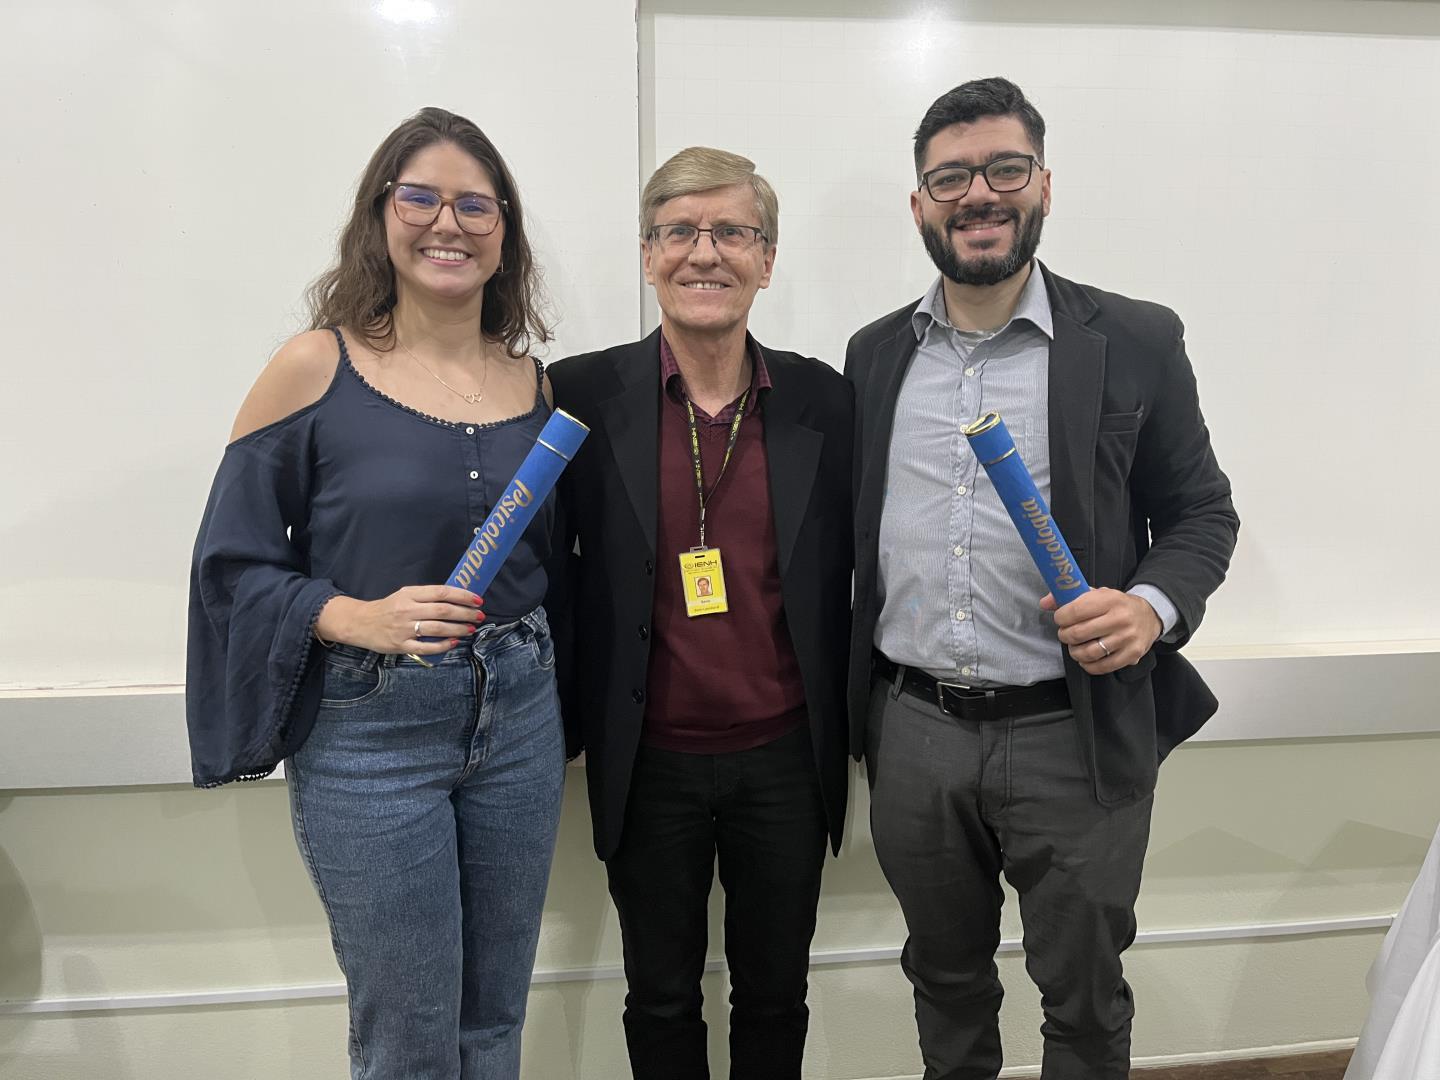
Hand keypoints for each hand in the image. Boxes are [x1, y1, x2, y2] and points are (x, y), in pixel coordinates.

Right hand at [316, 586, 483, 654]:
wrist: (361, 623)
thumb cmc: (389, 608)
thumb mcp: (405, 595)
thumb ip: (427, 596)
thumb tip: (457, 597)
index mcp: (410, 595)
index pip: (442, 592)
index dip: (462, 596)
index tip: (477, 600)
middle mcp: (407, 610)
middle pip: (443, 611)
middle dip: (465, 614)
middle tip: (480, 616)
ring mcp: (403, 629)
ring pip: (437, 629)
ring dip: (458, 629)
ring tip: (471, 629)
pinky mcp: (400, 645)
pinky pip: (426, 647)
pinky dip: (443, 645)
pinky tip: (454, 642)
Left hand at [1040, 588, 1160, 675]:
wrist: (1149, 615)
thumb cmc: (1117, 605)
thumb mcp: (1097, 594)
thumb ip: (1069, 596)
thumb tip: (1045, 603)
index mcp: (1110, 599)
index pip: (1076, 610)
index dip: (1061, 617)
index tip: (1060, 619)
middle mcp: (1120, 618)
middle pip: (1079, 633)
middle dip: (1065, 635)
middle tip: (1065, 634)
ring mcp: (1127, 638)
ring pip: (1089, 652)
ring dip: (1075, 652)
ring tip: (1074, 646)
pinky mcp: (1132, 654)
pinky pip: (1102, 666)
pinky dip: (1088, 665)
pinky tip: (1085, 658)